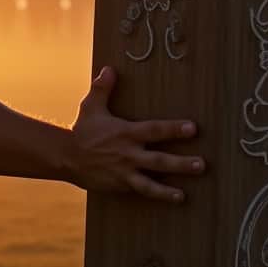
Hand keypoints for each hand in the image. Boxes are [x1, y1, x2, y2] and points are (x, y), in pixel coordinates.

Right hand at [67, 66, 202, 202]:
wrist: (66, 157)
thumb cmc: (83, 131)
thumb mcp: (91, 107)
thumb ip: (103, 88)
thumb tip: (109, 68)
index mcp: (125, 133)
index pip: (154, 130)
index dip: (173, 129)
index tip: (192, 128)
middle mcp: (128, 153)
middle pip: (159, 160)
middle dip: (180, 163)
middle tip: (201, 164)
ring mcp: (125, 171)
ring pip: (151, 182)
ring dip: (169, 189)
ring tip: (185, 194)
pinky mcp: (121, 185)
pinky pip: (142, 191)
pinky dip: (158, 195)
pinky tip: (175, 198)